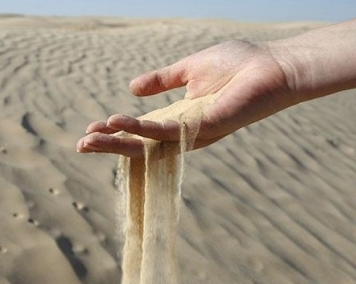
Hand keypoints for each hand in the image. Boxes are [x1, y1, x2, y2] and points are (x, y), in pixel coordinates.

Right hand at [77, 40, 297, 156]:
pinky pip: (169, 131)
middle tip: (81, 145)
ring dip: (119, 141)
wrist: (275, 65)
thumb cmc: (239, 66)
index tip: (89, 130)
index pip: (141, 129)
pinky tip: (120, 122)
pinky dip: (143, 128)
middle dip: (111, 146)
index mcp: (179, 117)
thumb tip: (132, 87)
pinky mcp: (207, 126)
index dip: (116, 131)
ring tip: (91, 138)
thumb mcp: (189, 69)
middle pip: (141, 144)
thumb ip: (162, 80)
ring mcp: (196, 132)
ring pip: (150, 143)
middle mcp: (185, 130)